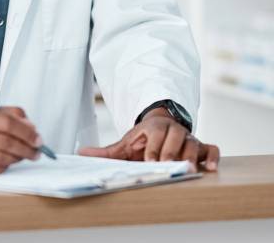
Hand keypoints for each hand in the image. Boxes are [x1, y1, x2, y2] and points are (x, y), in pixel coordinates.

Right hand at [0, 106, 41, 174]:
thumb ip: (7, 113)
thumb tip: (29, 125)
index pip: (4, 123)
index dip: (25, 132)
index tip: (37, 137)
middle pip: (3, 143)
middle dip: (25, 148)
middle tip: (36, 150)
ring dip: (16, 159)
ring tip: (25, 155)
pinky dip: (3, 167)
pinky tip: (9, 162)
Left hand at [79, 109, 219, 171]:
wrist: (161, 125)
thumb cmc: (143, 139)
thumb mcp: (125, 143)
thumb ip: (106, 151)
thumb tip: (81, 152)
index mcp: (154, 128)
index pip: (154, 137)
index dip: (152, 150)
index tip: (150, 162)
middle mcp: (173, 131)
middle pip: (175, 139)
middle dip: (171, 153)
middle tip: (169, 166)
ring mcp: (189, 138)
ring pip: (194, 144)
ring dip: (192, 156)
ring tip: (189, 169)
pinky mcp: (202, 146)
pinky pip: (212, 149)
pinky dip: (213, 157)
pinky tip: (210, 168)